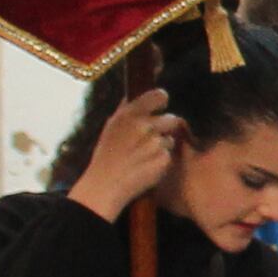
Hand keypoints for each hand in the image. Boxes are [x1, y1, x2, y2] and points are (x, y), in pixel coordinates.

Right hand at [66, 88, 177, 218]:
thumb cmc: (107, 155)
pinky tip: (146, 166)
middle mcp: (144, 126)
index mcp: (130, 114)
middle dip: (165, 128)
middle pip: (172, 119)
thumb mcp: (111, 126)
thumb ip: (126, 108)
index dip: (161, 100)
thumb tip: (136, 91)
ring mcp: (155, 144)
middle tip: (150, 139)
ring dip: (162, 146)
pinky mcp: (163, 160)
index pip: (159, 95)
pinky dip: (161, 161)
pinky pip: (169, 155)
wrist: (105, 185)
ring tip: (143, 156)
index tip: (160, 106)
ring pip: (170, 139)